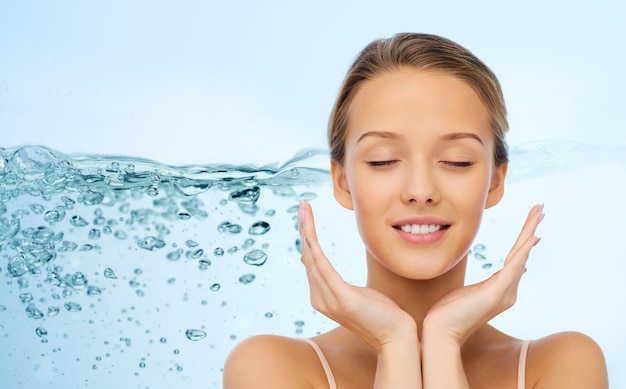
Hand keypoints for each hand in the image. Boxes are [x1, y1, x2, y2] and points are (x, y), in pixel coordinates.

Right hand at [298, 201, 416, 350]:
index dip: (307, 237)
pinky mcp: (342, 299)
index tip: (306, 216)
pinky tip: (310, 234)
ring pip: (312, 258)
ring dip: (307, 232)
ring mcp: (328, 300)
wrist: (397, 338)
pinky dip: (315, 248)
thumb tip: (328, 271)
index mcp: (323, 297)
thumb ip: (339, 284)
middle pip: (308, 257)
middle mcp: (320, 299)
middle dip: (305, 229)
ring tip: (304, 211)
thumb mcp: (357, 294)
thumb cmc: (382, 315)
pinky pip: (323, 268)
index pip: (311, 262)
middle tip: (302, 205)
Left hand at [423, 204, 544, 344]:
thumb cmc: (449, 313)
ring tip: (538, 213)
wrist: (440, 332)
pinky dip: (523, 252)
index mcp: (501, 288)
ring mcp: (504, 292)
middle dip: (531, 228)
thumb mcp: (471, 292)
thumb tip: (498, 277)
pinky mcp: (495, 294)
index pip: (516, 256)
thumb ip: (487, 284)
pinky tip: (532, 238)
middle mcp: (508, 290)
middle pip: (522, 252)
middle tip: (541, 208)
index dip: (524, 238)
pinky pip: (512, 268)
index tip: (533, 221)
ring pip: (520, 255)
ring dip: (529, 231)